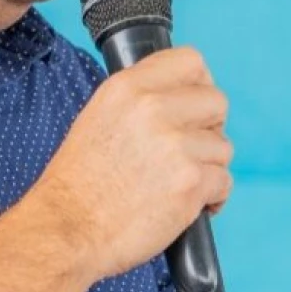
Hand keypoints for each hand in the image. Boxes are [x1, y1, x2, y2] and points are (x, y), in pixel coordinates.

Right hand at [36, 47, 232, 279]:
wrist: (66, 230)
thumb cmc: (79, 184)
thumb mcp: (99, 118)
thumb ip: (139, 101)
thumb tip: (179, 98)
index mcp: (128, 88)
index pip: (191, 61)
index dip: (200, 85)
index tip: (195, 107)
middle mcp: (153, 108)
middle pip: (216, 101)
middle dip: (209, 129)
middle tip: (190, 152)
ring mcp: (175, 145)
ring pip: (222, 146)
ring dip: (208, 168)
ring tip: (178, 184)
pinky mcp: (190, 182)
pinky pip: (224, 182)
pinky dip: (212, 198)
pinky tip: (189, 205)